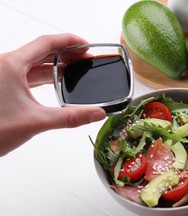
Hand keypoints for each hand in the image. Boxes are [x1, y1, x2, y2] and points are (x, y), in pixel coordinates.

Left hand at [0, 34, 105, 155]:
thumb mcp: (36, 121)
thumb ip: (71, 117)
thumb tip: (97, 113)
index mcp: (11, 65)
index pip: (46, 43)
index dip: (69, 41)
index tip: (86, 45)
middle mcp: (5, 66)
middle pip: (41, 51)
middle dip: (66, 54)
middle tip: (85, 58)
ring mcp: (2, 75)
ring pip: (33, 64)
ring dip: (55, 66)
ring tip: (75, 70)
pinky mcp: (2, 86)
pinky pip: (26, 75)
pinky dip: (43, 77)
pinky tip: (55, 84)